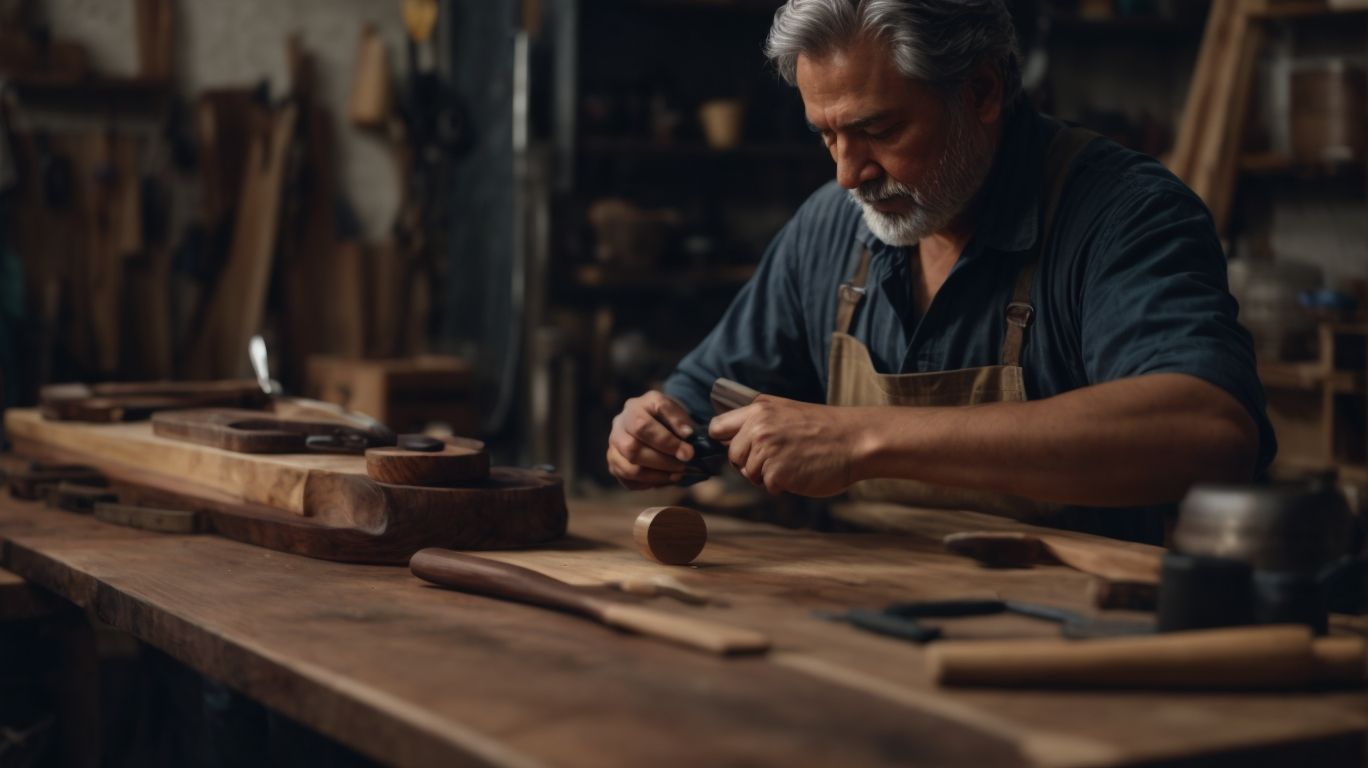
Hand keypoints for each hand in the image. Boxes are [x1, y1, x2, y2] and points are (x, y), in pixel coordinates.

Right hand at [606, 391, 695, 489]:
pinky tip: (663, 478)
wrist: (654, 420)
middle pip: (632, 449)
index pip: (642, 426)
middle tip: (682, 466)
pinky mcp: (614, 463)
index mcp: (633, 408)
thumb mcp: (675, 408)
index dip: (666, 442)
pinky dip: (648, 483)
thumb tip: (687, 434)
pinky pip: (627, 480)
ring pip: (629, 468)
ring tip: (676, 474)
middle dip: (662, 461)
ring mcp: (613, 446)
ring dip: (656, 476)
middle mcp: (618, 426)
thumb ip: (680, 419)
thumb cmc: (665, 415)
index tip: (688, 453)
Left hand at [708, 396, 863, 496]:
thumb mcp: (787, 410)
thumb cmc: (824, 428)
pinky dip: (781, 485)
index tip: (740, 447)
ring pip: (748, 473)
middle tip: (776, 459)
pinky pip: (767, 486)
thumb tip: (730, 439)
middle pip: (732, 455)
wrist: (855, 440)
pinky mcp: (777, 473)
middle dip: (748, 462)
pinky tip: (799, 472)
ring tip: (793, 462)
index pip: (718, 427)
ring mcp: (767, 451)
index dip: (726, 440)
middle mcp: (758, 428)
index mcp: (758, 409)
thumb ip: (758, 421)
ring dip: (767, 475)